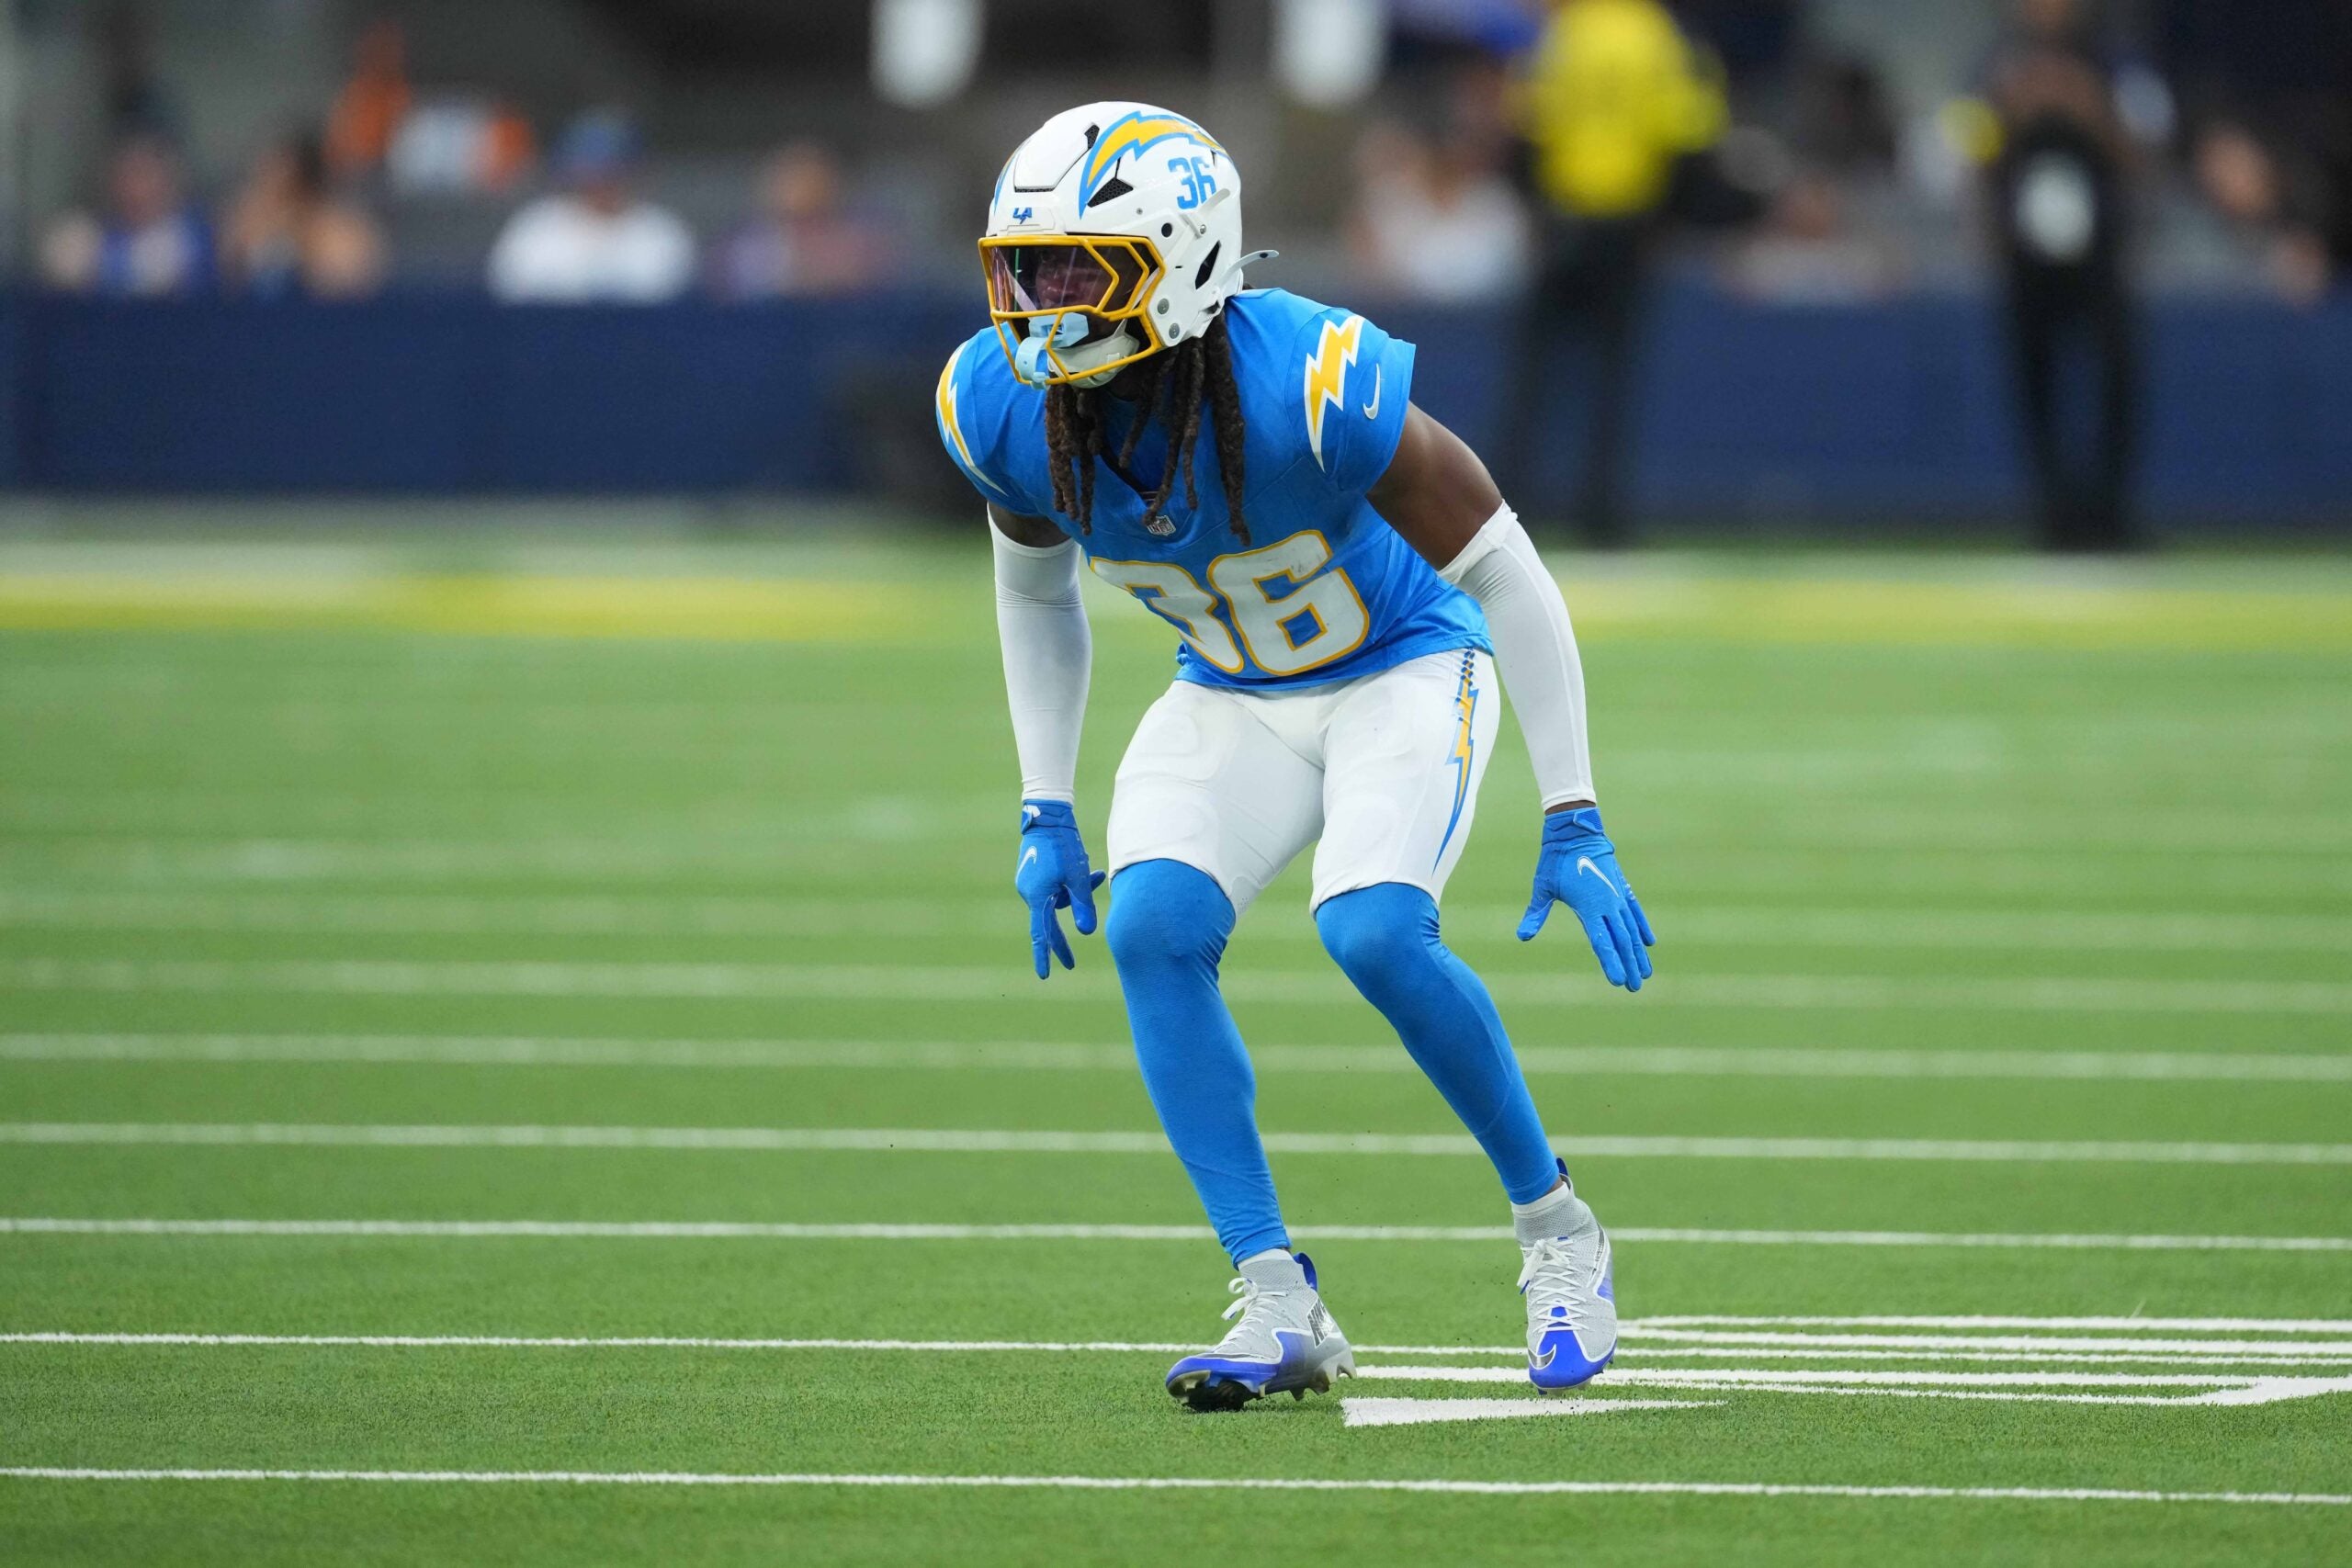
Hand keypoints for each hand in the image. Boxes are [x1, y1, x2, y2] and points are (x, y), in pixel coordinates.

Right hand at [1015, 800, 1104, 978]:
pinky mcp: (1034, 874)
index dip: (1044, 956)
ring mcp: (1030, 883)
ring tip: (1096, 874)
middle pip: (1049, 922)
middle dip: (1062, 940)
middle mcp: (1029, 893)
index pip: (1041, 934)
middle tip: (1071, 964)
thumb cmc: (1063, 846)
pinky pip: (1055, 887)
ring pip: (1057, 900)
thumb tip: (1087, 933)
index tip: (1045, 975)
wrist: (1048, 815)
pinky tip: (1090, 869)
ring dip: (1078, 893)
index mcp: (1038, 896)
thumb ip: (1083, 905)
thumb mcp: (1078, 877)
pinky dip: (1071, 883)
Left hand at [1518, 807, 1654, 990]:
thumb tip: (1523, 936)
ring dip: (1638, 952)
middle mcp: (1608, 904)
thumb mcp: (1543, 887)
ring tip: (1645, 973)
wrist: (1576, 830)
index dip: (1610, 962)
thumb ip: (1536, 913)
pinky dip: (1642, 927)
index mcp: (1589, 906)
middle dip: (1628, 965)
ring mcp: (1617, 896)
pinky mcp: (1622, 887)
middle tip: (1634, 988)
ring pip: (1632, 930)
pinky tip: (1649, 943)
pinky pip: (1635, 912)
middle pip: (1621, 941)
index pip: (1602, 941)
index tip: (1618, 981)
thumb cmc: (1556, 860)